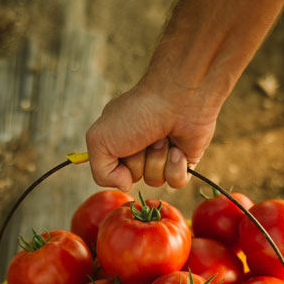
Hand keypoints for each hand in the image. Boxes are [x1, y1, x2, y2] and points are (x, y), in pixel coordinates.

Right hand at [85, 80, 217, 190]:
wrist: (177, 99)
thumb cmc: (137, 113)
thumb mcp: (99, 139)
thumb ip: (100, 171)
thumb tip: (125, 185)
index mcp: (117, 139)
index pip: (110, 171)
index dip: (113, 165)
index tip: (119, 145)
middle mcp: (139, 148)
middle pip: (132, 178)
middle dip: (137, 161)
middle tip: (144, 137)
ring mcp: (162, 155)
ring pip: (155, 181)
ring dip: (157, 160)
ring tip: (163, 137)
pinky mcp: (184, 160)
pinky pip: (176, 182)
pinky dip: (176, 167)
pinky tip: (178, 149)